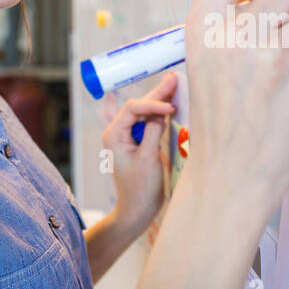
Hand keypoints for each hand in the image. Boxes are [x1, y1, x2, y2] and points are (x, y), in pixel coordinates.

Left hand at [101, 72, 177, 241]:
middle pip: (138, 106)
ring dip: (160, 100)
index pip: (133, 109)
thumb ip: (153, 131)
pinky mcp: (137, 142)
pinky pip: (149, 123)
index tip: (171, 108)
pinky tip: (171, 103)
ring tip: (174, 84)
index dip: (153, 104)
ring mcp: (127, 137)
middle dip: (157, 94)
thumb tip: (161, 112)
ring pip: (144, 112)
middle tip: (174, 78)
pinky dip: (161, 113)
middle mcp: (117, 132)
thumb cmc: (140, 188)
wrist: (137, 210)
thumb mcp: (148, 158)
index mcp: (114, 135)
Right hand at [182, 0, 288, 232]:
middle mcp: (238, 34)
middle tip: (270, 42)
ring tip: (275, 76)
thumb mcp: (199, 58)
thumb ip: (226, 17)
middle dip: (283, 11)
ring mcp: (276, 56)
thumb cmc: (216, 115)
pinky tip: (287, 94)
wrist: (229, 176)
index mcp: (202, 25)